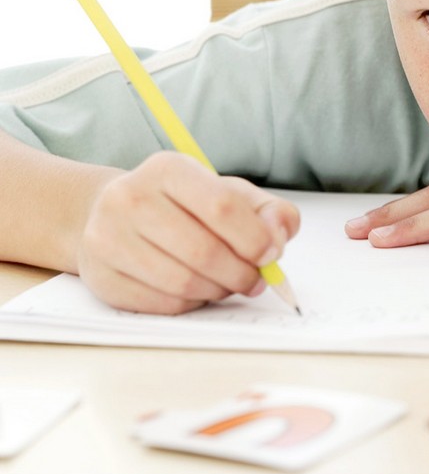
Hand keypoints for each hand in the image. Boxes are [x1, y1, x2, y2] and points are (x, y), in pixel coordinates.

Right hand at [76, 151, 299, 313]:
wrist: (114, 215)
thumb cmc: (184, 205)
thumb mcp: (230, 193)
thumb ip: (268, 211)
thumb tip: (280, 236)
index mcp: (168, 169)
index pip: (222, 206)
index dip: (255, 237)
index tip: (271, 254)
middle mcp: (130, 198)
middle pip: (203, 251)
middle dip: (242, 273)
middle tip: (256, 280)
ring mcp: (108, 238)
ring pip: (183, 283)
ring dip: (219, 291)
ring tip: (229, 284)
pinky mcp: (102, 277)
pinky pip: (163, 304)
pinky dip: (193, 304)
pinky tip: (199, 290)